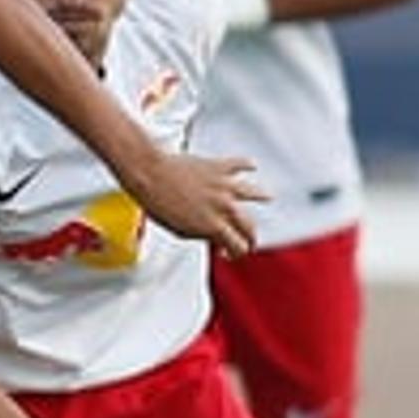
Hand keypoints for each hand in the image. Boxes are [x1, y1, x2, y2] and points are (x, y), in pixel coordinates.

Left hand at [129, 151, 266, 257]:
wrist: (151, 175)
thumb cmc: (159, 203)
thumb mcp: (181, 231)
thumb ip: (202, 235)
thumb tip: (213, 238)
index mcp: (215, 226)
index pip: (238, 246)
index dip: (236, 252)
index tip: (231, 252)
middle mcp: (224, 207)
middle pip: (249, 225)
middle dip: (250, 236)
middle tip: (249, 238)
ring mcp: (224, 186)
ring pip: (253, 193)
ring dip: (262, 196)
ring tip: (268, 197)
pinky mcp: (219, 167)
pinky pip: (239, 164)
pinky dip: (247, 165)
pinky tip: (252, 166)